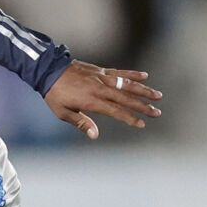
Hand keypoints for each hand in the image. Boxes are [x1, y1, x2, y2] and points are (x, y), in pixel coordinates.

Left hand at [42, 61, 161, 138]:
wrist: (49, 70)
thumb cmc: (54, 94)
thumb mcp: (63, 112)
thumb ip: (81, 123)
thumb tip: (94, 135)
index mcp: (92, 101)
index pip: (116, 111)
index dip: (130, 118)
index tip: (142, 124)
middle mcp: (100, 88)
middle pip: (126, 98)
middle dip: (143, 106)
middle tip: (157, 112)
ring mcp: (101, 77)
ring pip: (127, 84)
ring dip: (143, 90)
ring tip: (157, 95)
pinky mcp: (100, 70)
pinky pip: (119, 72)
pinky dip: (132, 74)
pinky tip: (144, 76)